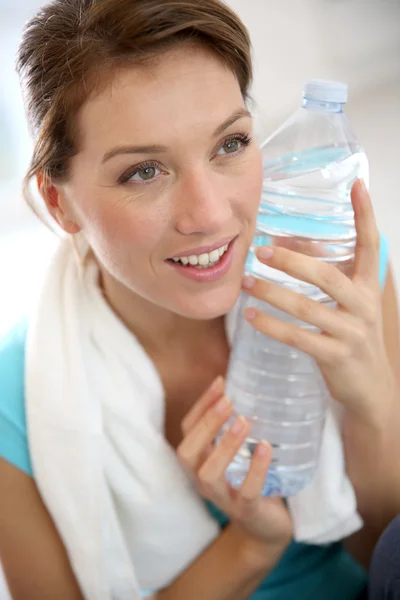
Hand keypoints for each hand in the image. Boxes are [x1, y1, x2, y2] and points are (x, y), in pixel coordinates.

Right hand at [177, 376, 292, 552]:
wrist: (267, 526)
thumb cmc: (250, 479)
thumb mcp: (238, 451)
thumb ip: (234, 426)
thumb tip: (247, 383)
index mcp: (199, 462)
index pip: (187, 430)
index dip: (201, 405)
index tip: (220, 382)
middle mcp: (203, 481)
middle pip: (188, 452)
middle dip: (206, 424)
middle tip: (229, 401)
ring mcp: (223, 499)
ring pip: (209, 474)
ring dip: (225, 445)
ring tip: (244, 422)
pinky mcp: (246, 512)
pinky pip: (246, 493)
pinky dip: (255, 470)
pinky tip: (264, 449)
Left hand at [242, 179, 395, 425]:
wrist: (371, 388)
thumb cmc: (353, 337)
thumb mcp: (352, 305)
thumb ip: (330, 278)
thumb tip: (287, 248)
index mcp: (368, 287)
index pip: (370, 244)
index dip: (365, 215)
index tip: (357, 184)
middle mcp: (364, 306)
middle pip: (326, 275)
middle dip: (291, 261)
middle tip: (260, 250)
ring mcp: (351, 332)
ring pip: (306, 306)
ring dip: (271, 293)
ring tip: (246, 282)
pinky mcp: (336, 356)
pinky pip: (298, 337)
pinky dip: (272, 326)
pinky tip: (250, 316)